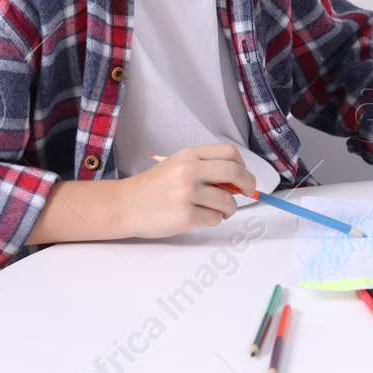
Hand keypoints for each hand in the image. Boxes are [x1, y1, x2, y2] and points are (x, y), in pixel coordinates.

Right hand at [122, 144, 256, 237]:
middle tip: (247, 192)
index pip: (229, 152)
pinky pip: (215, 218)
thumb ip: (205, 167)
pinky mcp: (185, 215)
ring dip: (229, 208)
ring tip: (217, 210)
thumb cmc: (154, 187)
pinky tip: (201, 217)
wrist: (125, 205)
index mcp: (189, 155)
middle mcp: (189, 170)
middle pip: (235, 172)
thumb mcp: (177, 165)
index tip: (243, 175)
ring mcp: (187, 193)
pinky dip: (214, 219)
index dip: (242, 165)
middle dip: (247, 184)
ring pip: (228, 200)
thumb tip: (238, 180)